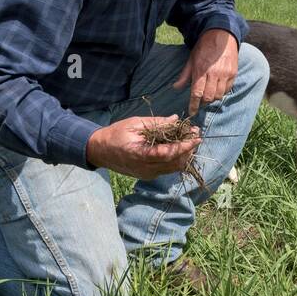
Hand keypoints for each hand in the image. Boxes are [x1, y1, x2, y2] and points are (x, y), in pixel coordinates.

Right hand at [86, 116, 200, 179]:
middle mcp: (145, 169)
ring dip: (184, 154)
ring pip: (173, 168)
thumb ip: (156, 123)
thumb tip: (175, 120)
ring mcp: (147, 174)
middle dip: (188, 149)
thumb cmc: (116, 134)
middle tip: (195, 134)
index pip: (169, 154)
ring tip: (189, 139)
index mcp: (140, 155)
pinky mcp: (148, 175)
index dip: (185, 146)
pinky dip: (176, 159)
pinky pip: (167, 169)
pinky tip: (179, 146)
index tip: (197, 137)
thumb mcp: (135, 124)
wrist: (100, 150)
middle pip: (175, 163)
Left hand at [173, 28, 238, 115]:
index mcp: (201, 70)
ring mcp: (225, 73)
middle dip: (203, 103)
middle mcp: (214, 73)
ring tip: (208, 95)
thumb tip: (176, 88)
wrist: (222, 35)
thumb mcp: (191, 59)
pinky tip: (217, 88)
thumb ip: (185, 75)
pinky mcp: (233, 73)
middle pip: (208, 97)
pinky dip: (221, 92)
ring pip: (219, 95)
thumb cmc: (204, 47)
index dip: (193, 105)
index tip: (192, 112)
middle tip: (200, 102)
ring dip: (212, 98)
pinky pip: (227, 89)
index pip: (196, 93)